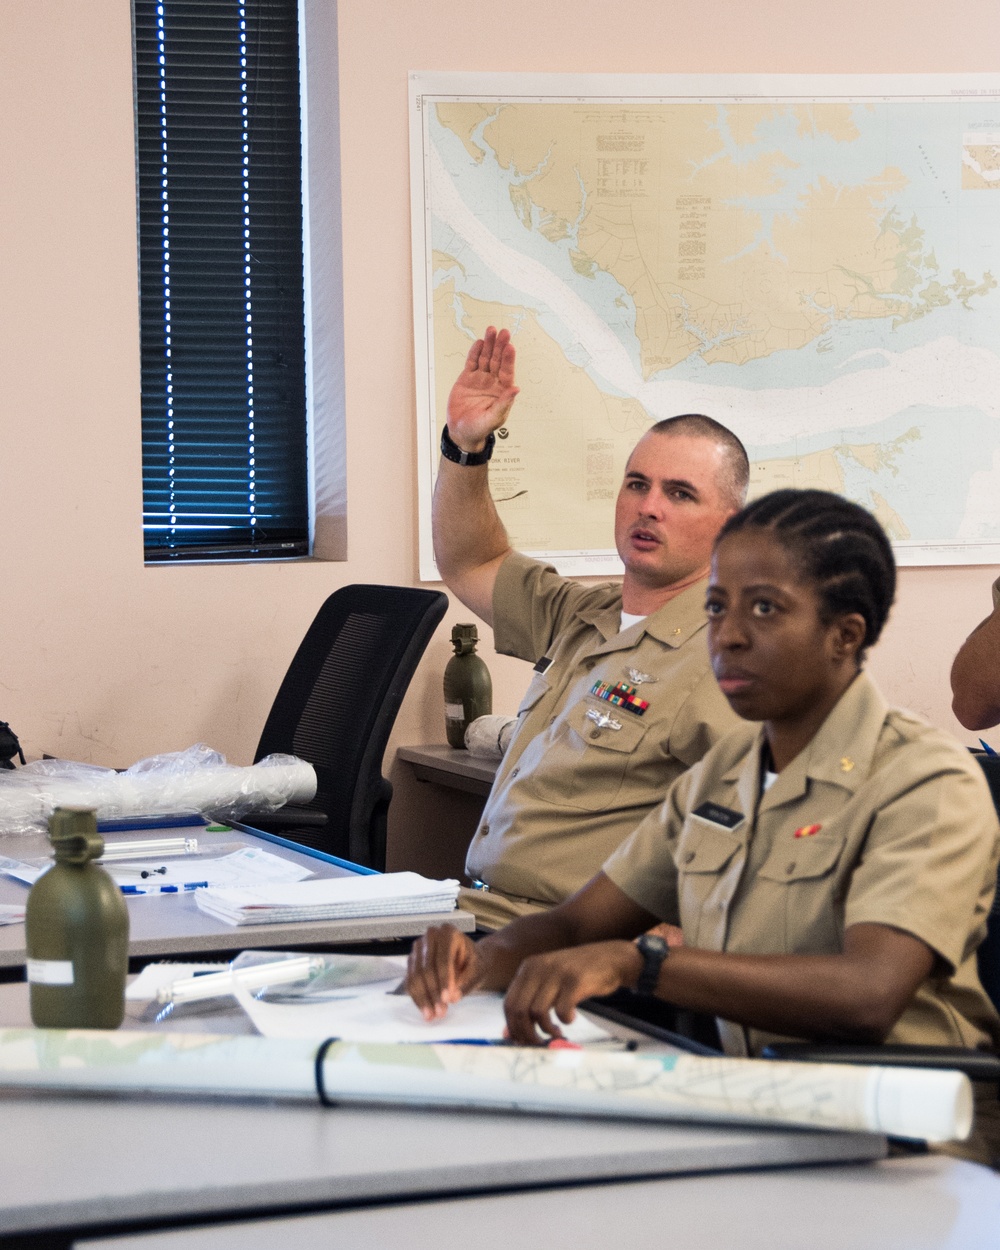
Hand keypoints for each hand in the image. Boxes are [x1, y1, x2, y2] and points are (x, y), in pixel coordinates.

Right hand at [405, 924, 482, 1019]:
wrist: (468, 958)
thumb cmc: (474, 963)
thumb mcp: (476, 970)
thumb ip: (465, 982)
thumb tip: (451, 998)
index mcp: (449, 933)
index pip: (443, 960)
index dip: (444, 981)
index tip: (447, 1000)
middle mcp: (430, 936)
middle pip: (426, 968)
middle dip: (433, 993)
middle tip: (440, 1012)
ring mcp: (418, 947)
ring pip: (415, 976)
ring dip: (423, 998)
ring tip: (431, 1015)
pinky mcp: (412, 960)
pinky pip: (410, 980)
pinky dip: (417, 997)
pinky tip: (424, 1009)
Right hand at [446, 326, 518, 452]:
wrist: (461, 431)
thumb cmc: (479, 428)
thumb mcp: (493, 418)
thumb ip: (504, 403)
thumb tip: (516, 388)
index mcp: (502, 391)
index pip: (507, 371)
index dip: (508, 359)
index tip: (509, 347)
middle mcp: (493, 382)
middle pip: (498, 360)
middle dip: (500, 346)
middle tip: (503, 332)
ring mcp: (480, 378)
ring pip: (486, 358)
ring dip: (489, 345)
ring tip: (491, 330)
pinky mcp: (467, 378)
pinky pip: (472, 362)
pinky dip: (475, 353)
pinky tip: (479, 342)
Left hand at [503, 941, 641, 1045]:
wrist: (610, 958)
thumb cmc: (577, 974)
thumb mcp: (549, 981)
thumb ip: (531, 1001)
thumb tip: (510, 1033)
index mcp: (529, 967)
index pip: (509, 1003)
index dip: (513, 1027)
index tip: (523, 1040)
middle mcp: (539, 967)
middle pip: (519, 1009)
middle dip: (526, 1033)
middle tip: (538, 1043)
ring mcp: (557, 972)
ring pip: (537, 1012)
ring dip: (547, 1030)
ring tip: (556, 1031)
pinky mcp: (575, 981)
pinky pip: (561, 1010)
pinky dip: (565, 1021)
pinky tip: (571, 1018)